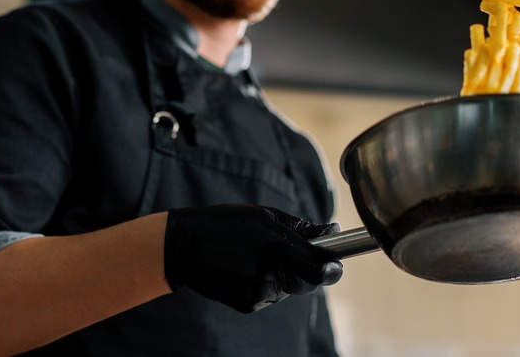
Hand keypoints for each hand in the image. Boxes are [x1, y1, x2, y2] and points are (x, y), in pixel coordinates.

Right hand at [164, 204, 342, 312]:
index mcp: (274, 244)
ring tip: (260, 256)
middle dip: (308, 269)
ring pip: (290, 289)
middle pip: (308, 282)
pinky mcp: (247, 305)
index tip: (335, 262)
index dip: (331, 266)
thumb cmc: (226, 224)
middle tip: (291, 252)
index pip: (318, 268)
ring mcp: (256, 292)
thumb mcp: (264, 215)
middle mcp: (268, 272)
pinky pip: (272, 296)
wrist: (184, 247)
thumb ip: (301, 227)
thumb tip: (332, 231)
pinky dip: (269, 284)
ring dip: (286, 275)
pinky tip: (248, 269)